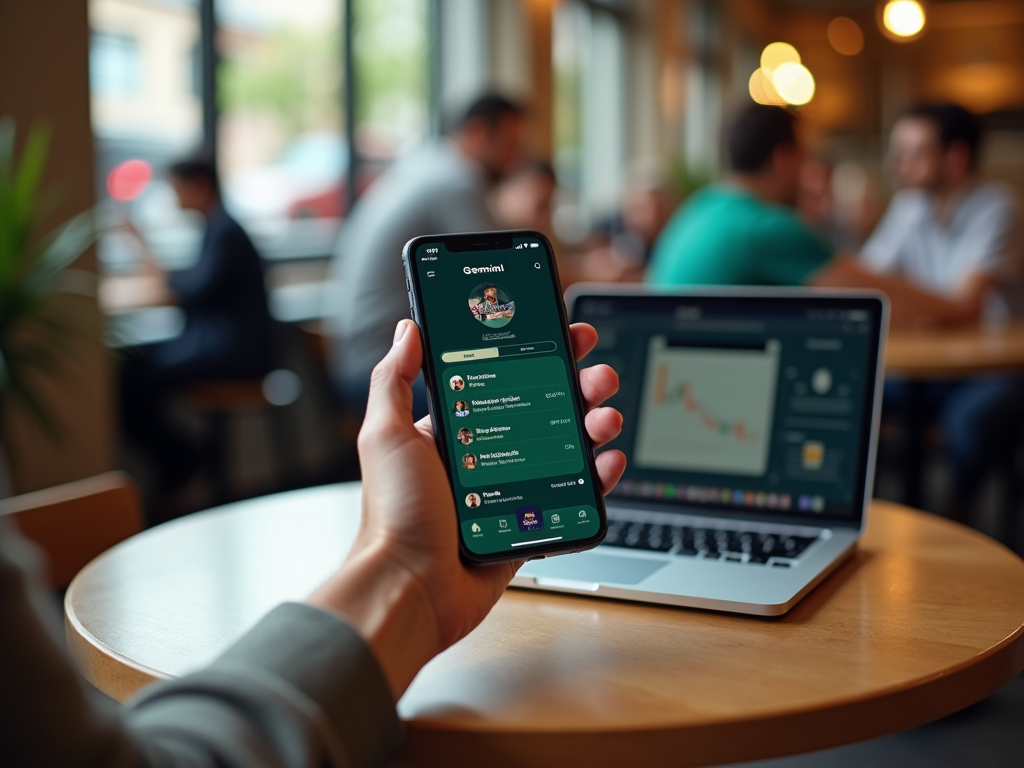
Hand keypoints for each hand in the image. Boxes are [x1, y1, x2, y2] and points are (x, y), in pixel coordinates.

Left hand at [309, 320, 624, 699]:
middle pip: (547, 407)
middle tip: (598, 376)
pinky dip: (598, 476)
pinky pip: (574, 492)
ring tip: (606, 417)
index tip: (566, 336)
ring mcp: (514, 487)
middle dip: (580, 385)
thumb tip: (408, 329)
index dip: (539, 354)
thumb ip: (396, 379)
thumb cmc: (394, 515)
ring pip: (567, 446)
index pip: (505, 377)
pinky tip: (608, 462)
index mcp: (456, 428)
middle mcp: (489, 452)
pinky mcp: (533, 522)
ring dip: (595, 424)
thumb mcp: (387, 435)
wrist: (411, 588)